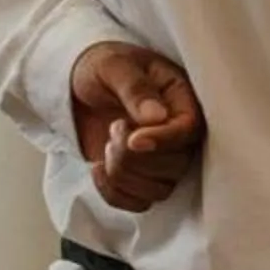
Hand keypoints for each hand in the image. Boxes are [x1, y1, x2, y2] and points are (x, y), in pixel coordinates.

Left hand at [67, 41, 203, 212]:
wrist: (78, 86)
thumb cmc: (102, 68)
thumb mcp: (114, 66)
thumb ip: (135, 89)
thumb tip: (157, 117)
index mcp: (182, 100)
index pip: (190, 130)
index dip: (164, 140)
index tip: (132, 140)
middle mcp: (179, 134)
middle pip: (177, 166)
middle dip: (133, 157)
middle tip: (113, 128)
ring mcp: (163, 159)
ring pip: (160, 189)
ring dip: (123, 174)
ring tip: (108, 145)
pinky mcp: (142, 178)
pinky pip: (138, 203)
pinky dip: (113, 192)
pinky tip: (98, 168)